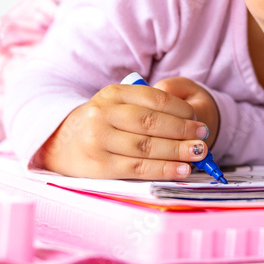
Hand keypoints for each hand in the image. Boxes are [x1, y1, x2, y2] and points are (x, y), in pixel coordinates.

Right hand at [34, 81, 210, 179]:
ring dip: (177, 151)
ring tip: (198, 153)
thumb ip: (145, 106)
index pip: (154, 99)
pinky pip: (138, 168)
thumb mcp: (115, 105)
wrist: (59, 144)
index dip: (181, 110)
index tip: (198, 118)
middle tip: (203, 136)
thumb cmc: (99, 124)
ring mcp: (99, 140)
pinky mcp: (99, 166)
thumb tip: (188, 119)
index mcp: (112, 94)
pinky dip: (163, 169)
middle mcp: (103, 114)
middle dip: (183, 130)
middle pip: (152, 123)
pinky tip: (181, 170)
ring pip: (147, 146)